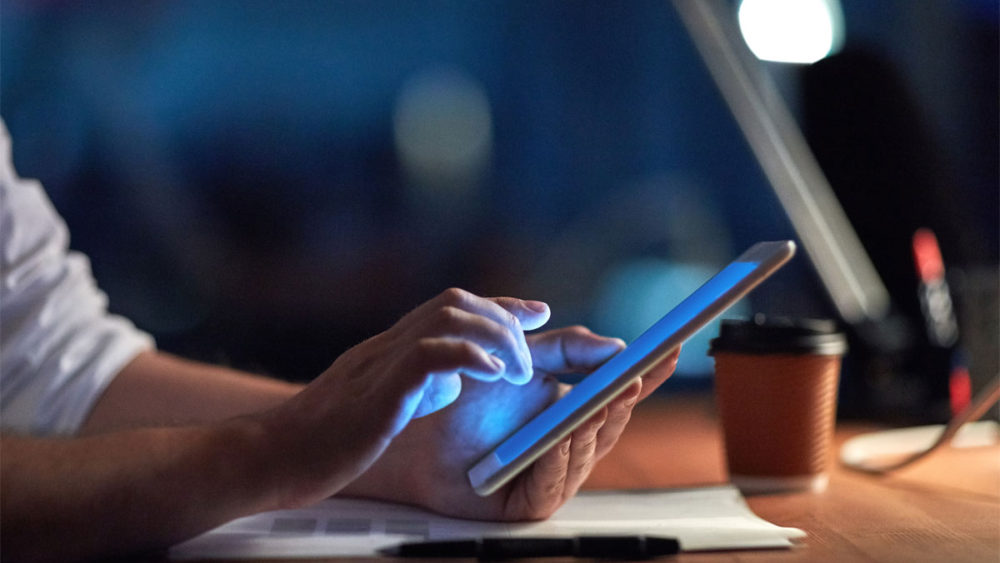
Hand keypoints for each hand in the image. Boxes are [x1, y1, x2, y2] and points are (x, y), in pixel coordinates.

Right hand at [254, 288, 549, 508]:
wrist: (271, 457)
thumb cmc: (323, 440)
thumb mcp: (380, 402)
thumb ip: (416, 383)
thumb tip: (454, 378)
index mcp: (389, 348)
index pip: (451, 308)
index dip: (498, 305)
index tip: (533, 312)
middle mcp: (387, 345)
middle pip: (456, 303)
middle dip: (503, 319)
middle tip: (529, 354)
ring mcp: (380, 364)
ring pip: (448, 318)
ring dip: (494, 337)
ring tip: (516, 371)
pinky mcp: (377, 393)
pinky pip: (428, 356)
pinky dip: (470, 358)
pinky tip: (493, 375)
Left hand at [340, 325, 679, 520]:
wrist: (414, 427)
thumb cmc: (464, 397)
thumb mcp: (522, 359)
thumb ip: (566, 348)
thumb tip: (614, 343)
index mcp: (572, 410)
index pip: (618, 393)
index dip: (646, 374)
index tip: (669, 350)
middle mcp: (568, 444)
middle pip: (608, 424)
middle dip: (623, 399)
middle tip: (633, 374)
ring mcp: (551, 473)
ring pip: (586, 452)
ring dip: (595, 425)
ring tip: (603, 398)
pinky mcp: (528, 502)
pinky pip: (553, 483)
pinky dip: (560, 457)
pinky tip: (562, 435)